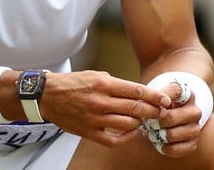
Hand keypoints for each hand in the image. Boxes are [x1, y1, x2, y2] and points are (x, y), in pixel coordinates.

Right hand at [39, 70, 171, 146]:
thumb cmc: (72, 84)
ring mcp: (95, 118)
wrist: (47, 96)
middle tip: (161, 112)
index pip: (136, 91)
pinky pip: (114, 140)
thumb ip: (116, 84)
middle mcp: (101, 101)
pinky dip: (126, 137)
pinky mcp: (89, 132)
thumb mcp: (95, 75)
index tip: (165, 100)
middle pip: (136, 108)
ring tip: (143, 120)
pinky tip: (129, 132)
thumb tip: (136, 92)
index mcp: (103, 84)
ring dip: (140, 123)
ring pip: (128, 124)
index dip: (154, 96)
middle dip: (153, 111)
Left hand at [142, 81, 202, 157]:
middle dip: (154, 122)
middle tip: (147, 122)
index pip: (176, 90)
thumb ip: (152, 96)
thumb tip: (147, 102)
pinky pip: (174, 149)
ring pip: (171, 135)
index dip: (161, 97)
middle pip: (170, 117)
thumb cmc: (159, 105)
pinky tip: (159, 142)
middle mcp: (195, 111)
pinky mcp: (193, 144)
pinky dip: (163, 147)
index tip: (153, 102)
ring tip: (151, 131)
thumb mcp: (156, 96)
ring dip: (158, 135)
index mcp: (187, 94)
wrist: (166, 120)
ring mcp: (195, 128)